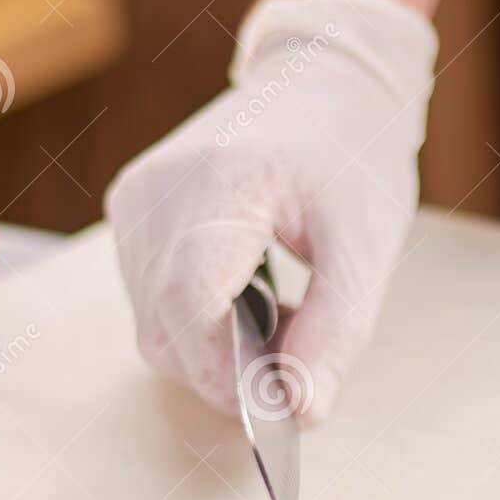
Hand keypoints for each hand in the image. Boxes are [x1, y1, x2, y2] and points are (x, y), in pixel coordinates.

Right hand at [105, 0, 437, 420]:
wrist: (329, 86)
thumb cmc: (354, 161)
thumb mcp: (363, 255)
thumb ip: (330, 337)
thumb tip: (301, 410)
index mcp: (220, 185)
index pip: (191, 303)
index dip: (224, 373)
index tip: (272, 412)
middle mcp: (158, 190)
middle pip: (164, 324)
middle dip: (224, 374)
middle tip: (294, 386)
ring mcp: (137, 198)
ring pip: (154, 320)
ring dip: (215, 350)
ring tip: (286, 327)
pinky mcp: (136, 211)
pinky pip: (154, 295)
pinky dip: (201, 321)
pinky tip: (258, 304)